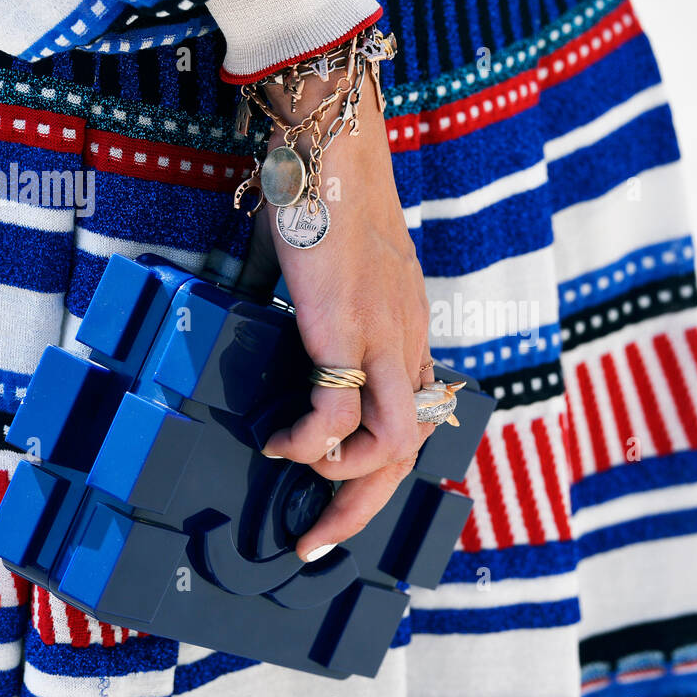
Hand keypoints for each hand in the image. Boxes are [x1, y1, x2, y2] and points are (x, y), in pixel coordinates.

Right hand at [239, 69, 433, 560]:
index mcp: (407, 339)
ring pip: (392, 450)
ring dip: (343, 486)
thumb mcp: (339, 283)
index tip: (345, 500)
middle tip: (317, 541)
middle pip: (408, 455)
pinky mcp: (349, 332)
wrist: (333, 155)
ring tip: (299, 482)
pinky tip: (280, 442)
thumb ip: (325, 326)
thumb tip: (281, 360)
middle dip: (363, 511)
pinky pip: (336, 418)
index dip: (383, 474)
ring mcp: (385, 342)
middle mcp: (407, 348)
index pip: (415, 425)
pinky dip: (308, 444)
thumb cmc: (330, 210)